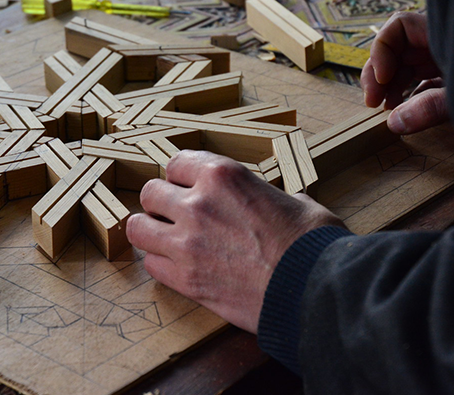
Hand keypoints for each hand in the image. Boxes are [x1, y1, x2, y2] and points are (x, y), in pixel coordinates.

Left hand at [126, 150, 344, 333]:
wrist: (314, 290)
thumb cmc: (311, 244)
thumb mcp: (295, 201)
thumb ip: (268, 196)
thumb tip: (275, 201)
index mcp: (223, 176)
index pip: (175, 163)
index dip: (181, 177)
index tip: (187, 187)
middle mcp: (198, 204)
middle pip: (150, 193)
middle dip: (162, 203)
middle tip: (176, 215)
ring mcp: (186, 243)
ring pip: (139, 228)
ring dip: (151, 231)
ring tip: (166, 238)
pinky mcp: (185, 279)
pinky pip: (151, 264)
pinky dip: (161, 263)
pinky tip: (178, 265)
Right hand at [361, 12, 449, 133]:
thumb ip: (431, 107)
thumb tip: (394, 123)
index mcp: (444, 35)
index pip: (399, 26)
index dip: (382, 50)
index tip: (381, 79)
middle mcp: (440, 44)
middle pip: (397, 49)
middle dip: (379, 74)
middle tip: (372, 103)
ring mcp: (445, 59)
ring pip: (406, 66)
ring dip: (390, 87)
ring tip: (386, 109)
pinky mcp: (451, 77)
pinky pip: (421, 80)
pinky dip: (407, 94)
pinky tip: (403, 112)